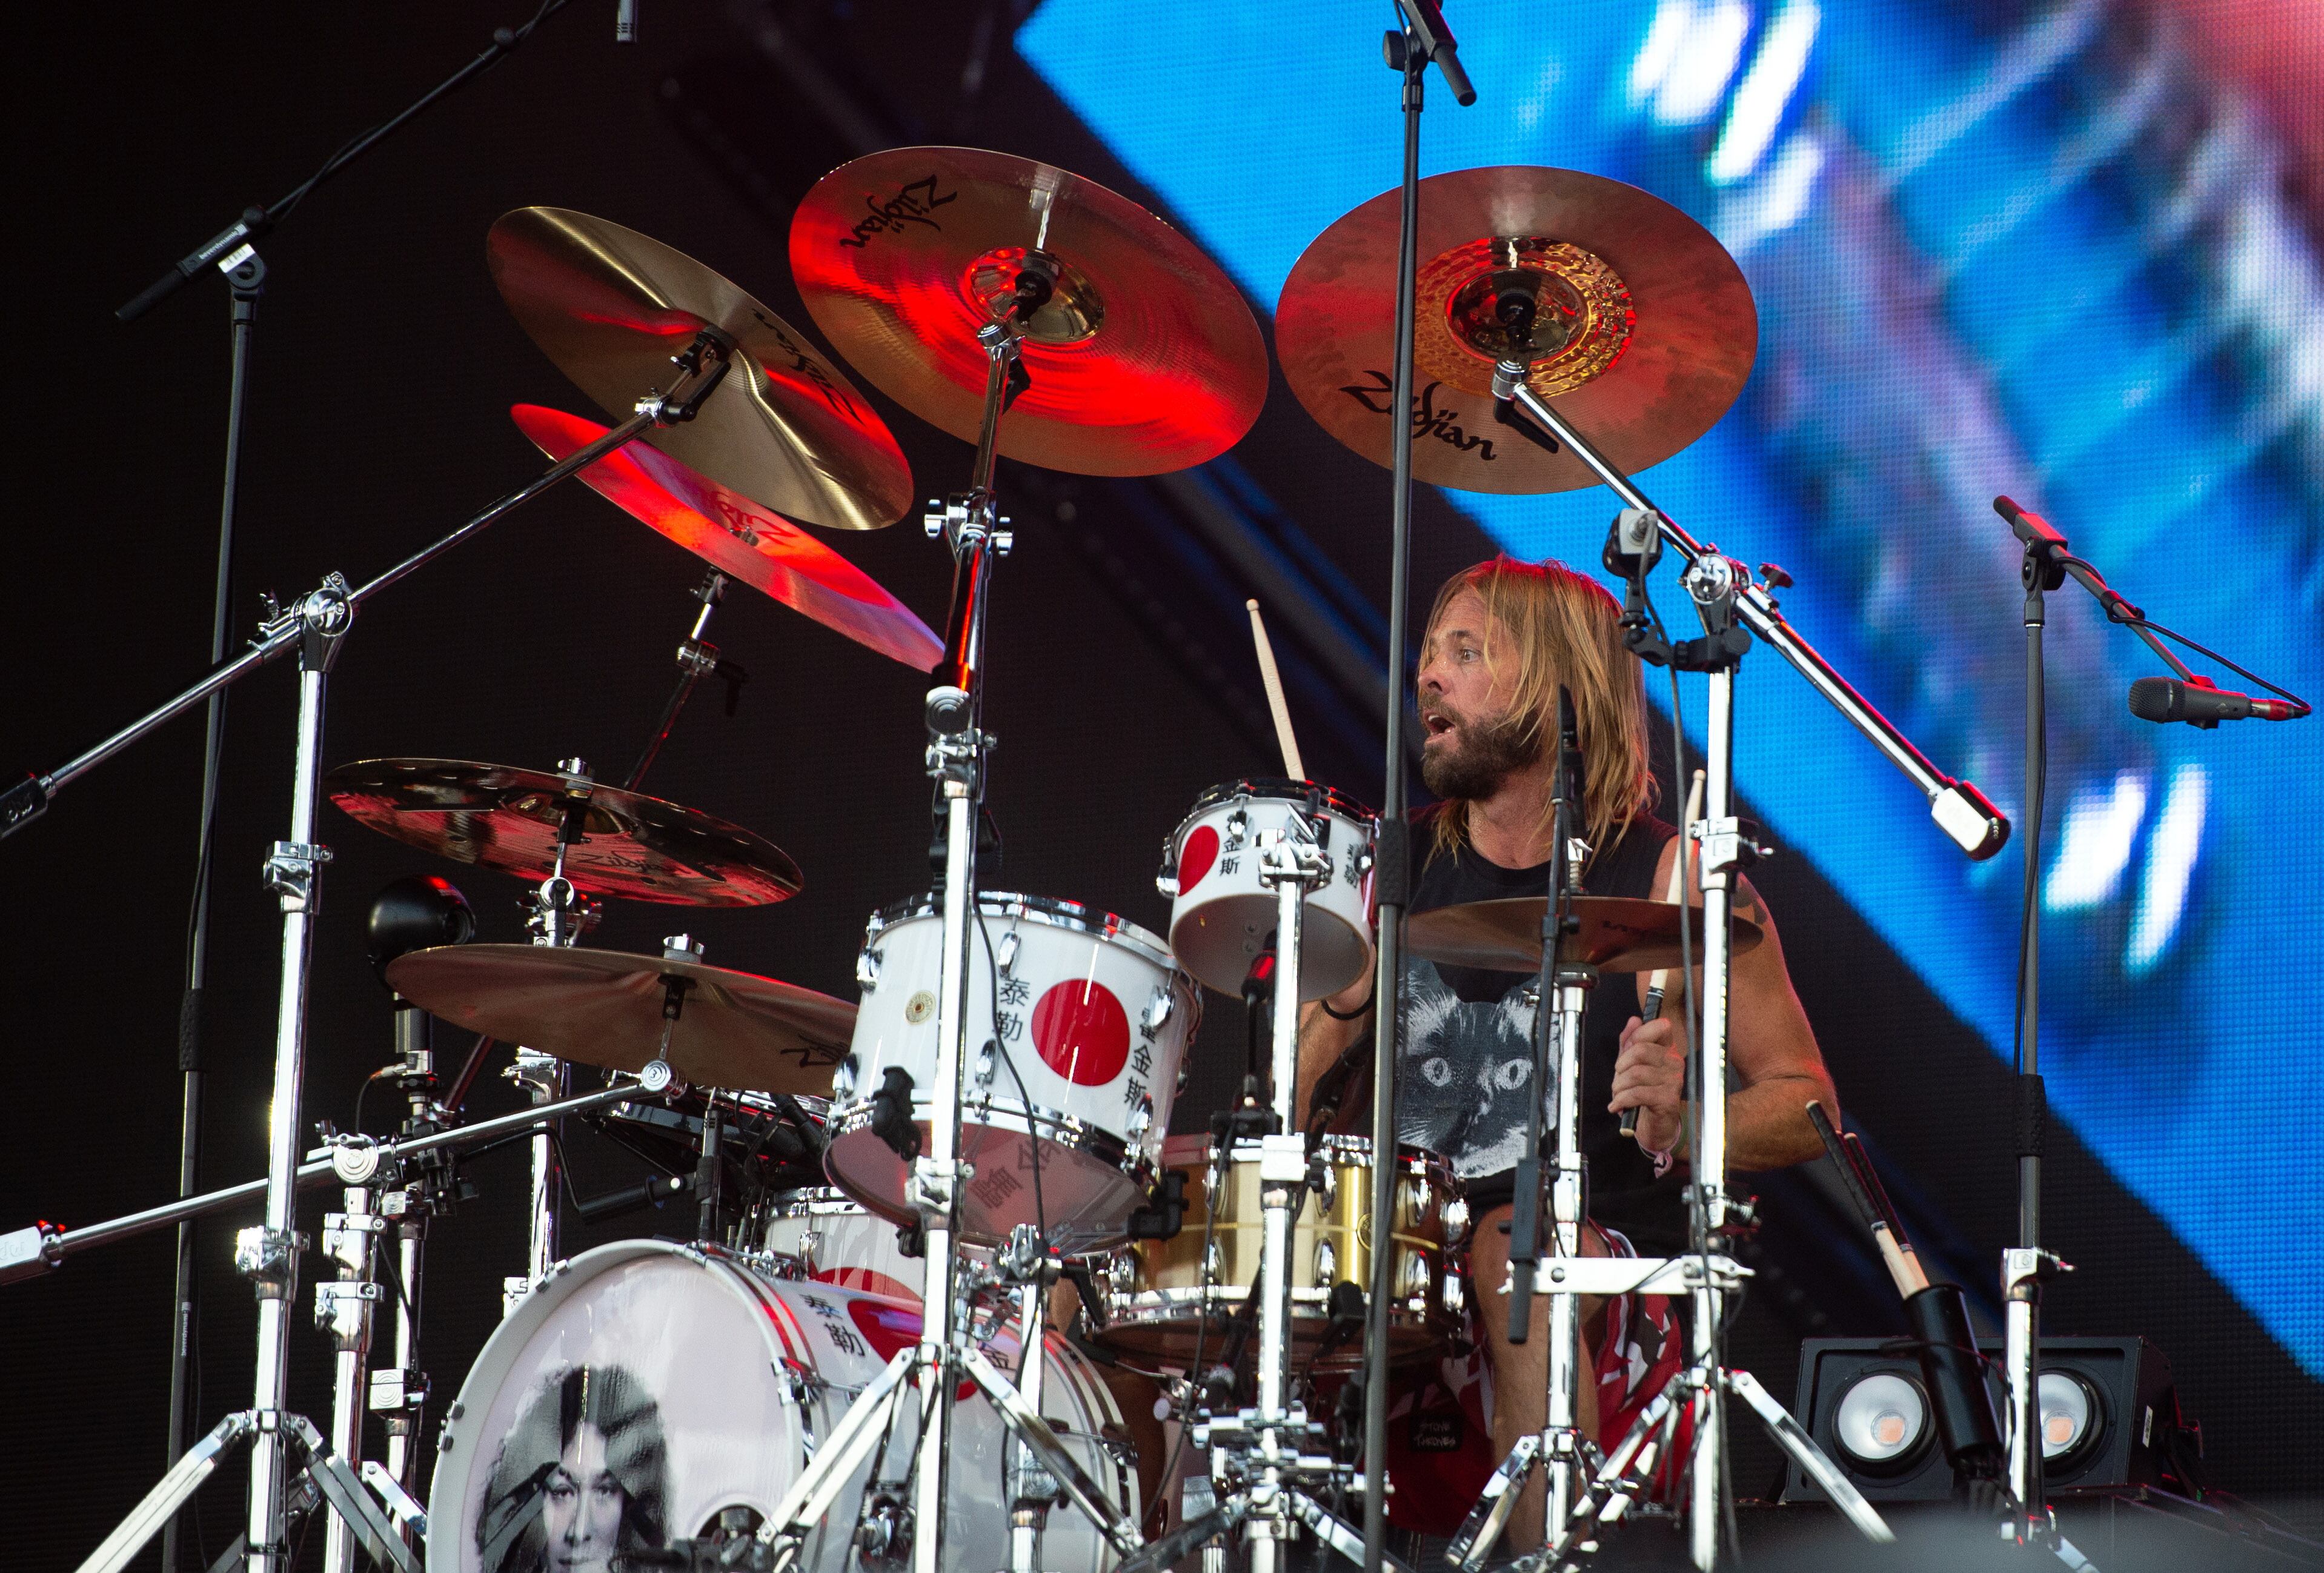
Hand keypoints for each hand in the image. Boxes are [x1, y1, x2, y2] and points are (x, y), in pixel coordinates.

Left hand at [1612, 1014, 1685, 1153]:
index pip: (1660, 1027)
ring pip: (1635, 1073)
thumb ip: (1630, 1042)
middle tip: (1618, 1078)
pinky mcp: (1668, 1099)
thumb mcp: (1631, 1064)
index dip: (1638, 1035)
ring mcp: (1673, 1080)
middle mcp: (1674, 1062)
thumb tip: (1634, 1020)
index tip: (1626, 1050)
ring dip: (1619, 1086)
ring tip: (1618, 1094)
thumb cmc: (1643, 1092)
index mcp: (1668, 1049)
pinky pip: (1637, 1093)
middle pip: (1640, 1050)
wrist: (1654, 1125)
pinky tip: (1617, 1105)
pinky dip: (1621, 1100)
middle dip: (1621, 1066)